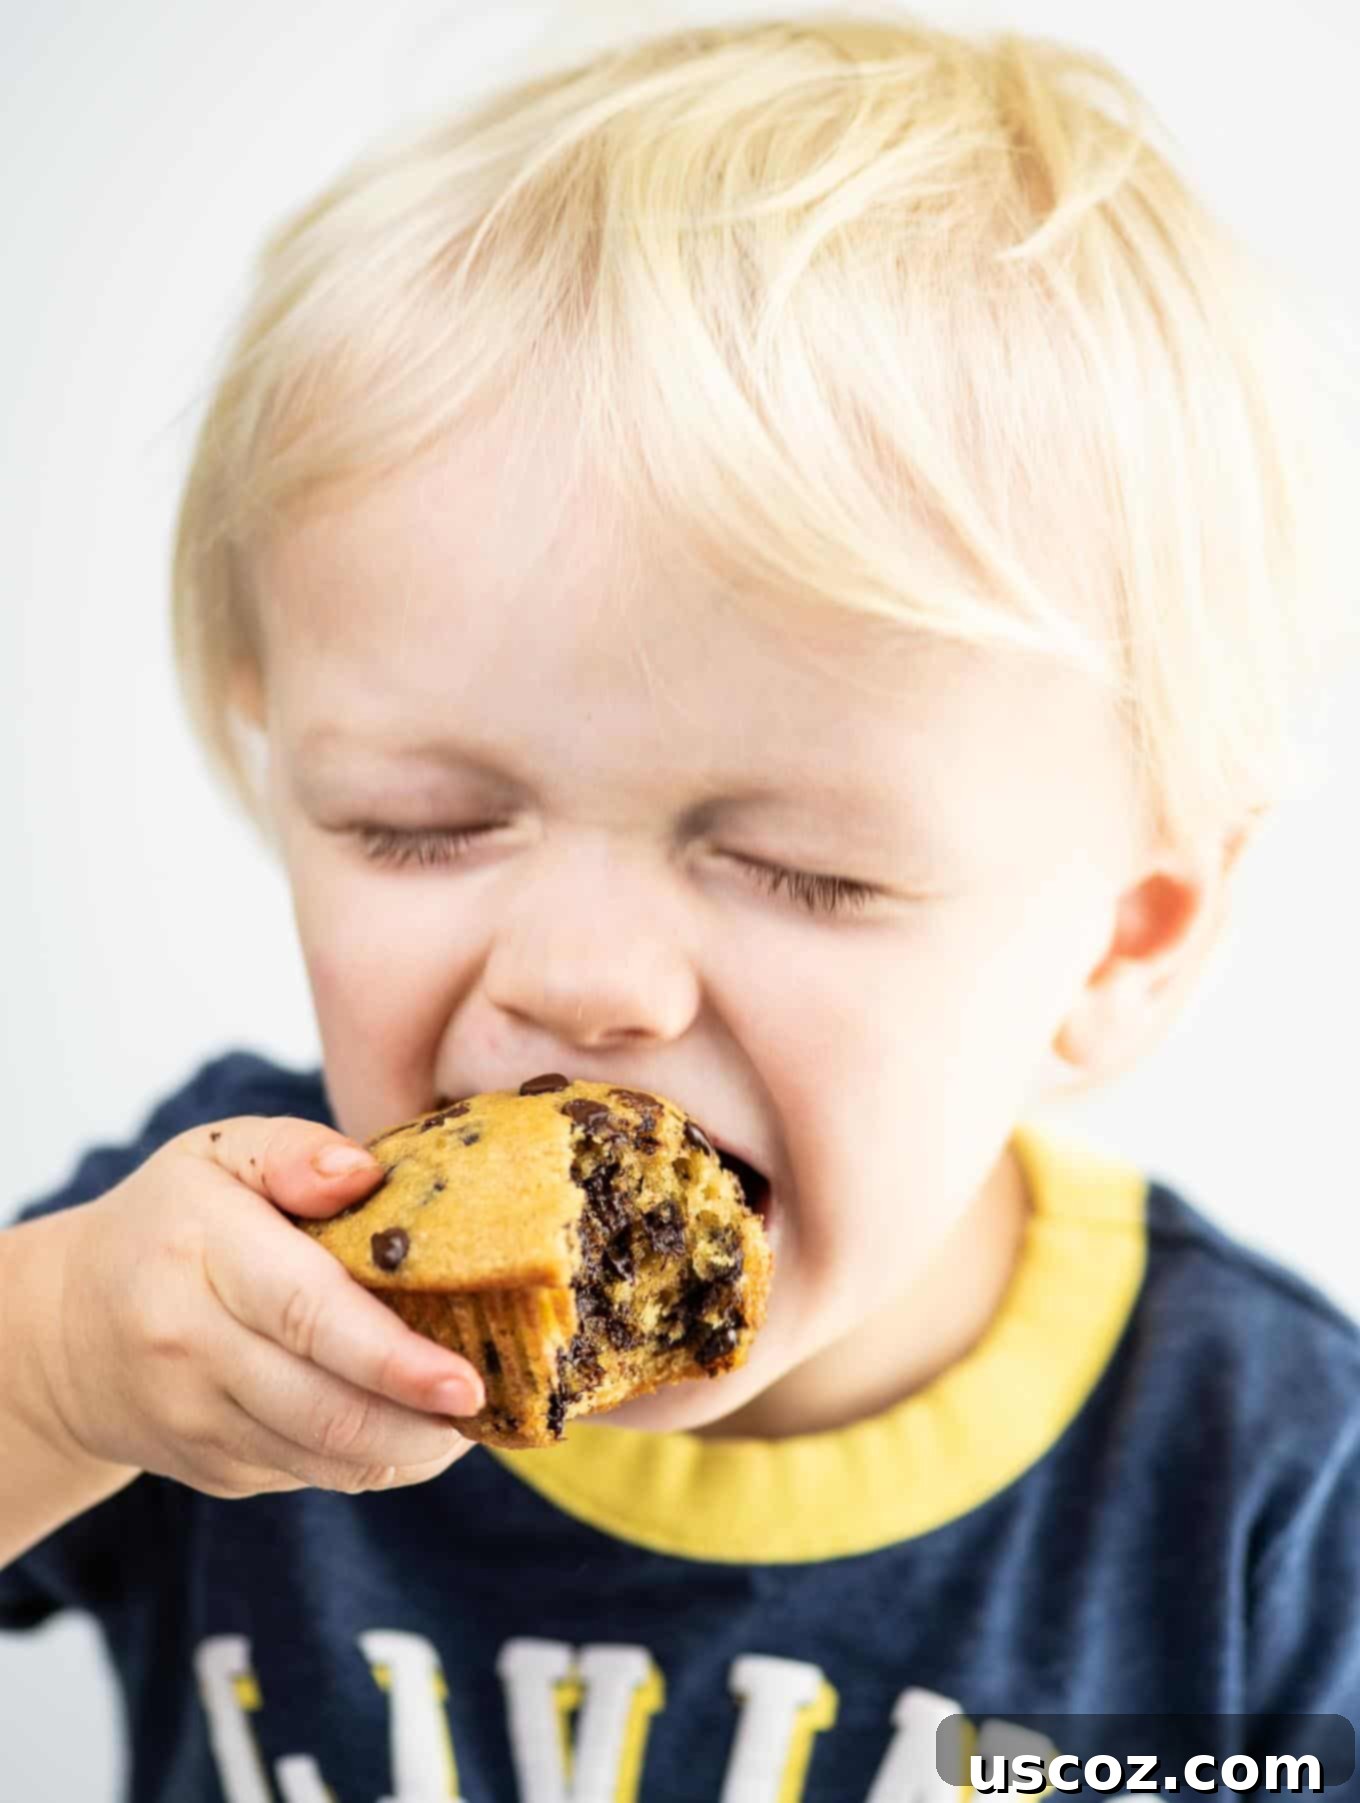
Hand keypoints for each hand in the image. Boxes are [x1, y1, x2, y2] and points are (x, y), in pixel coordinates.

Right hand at [40, 1116, 484, 1498]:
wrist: (66, 1327)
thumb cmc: (171, 1222)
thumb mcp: (217, 1154)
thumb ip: (292, 1150)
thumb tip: (364, 1171)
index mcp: (202, 1254)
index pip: (308, 1314)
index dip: (394, 1358)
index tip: (467, 1382)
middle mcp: (193, 1348)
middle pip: (325, 1406)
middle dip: (421, 1420)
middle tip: (490, 1405)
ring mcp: (200, 1422)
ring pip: (327, 1458)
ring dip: (412, 1446)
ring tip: (470, 1416)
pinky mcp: (217, 1470)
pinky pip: (314, 1474)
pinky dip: (378, 1459)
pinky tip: (419, 1425)